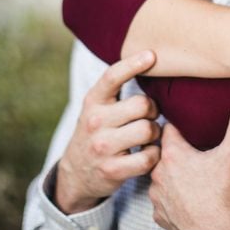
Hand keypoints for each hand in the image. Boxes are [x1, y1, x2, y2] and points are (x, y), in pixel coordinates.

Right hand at [54, 50, 161, 213]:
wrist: (75, 173)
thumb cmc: (96, 132)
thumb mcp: (97, 108)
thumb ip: (116, 91)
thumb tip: (150, 61)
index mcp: (93, 101)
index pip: (112, 76)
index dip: (133, 63)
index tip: (152, 55)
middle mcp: (95, 121)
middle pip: (142, 104)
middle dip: (153, 110)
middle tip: (149, 116)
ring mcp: (103, 147)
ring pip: (147, 130)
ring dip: (154, 133)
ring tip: (147, 135)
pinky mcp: (113, 170)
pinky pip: (148, 157)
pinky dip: (154, 154)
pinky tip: (147, 153)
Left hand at [150, 96, 229, 229]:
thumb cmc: (223, 197)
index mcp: (172, 155)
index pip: (168, 127)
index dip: (179, 122)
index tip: (187, 120)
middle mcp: (158, 174)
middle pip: (162, 152)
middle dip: (175, 149)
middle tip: (193, 147)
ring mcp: (157, 197)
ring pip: (160, 176)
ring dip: (171, 174)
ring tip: (191, 174)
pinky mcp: (161, 216)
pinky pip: (162, 200)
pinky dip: (172, 197)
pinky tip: (186, 198)